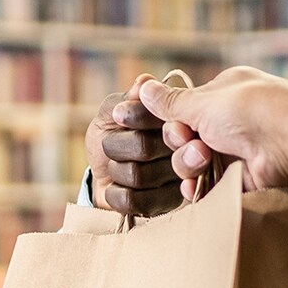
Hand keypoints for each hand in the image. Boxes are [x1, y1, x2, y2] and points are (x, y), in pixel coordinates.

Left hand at [86, 89, 186, 216]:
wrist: (102, 176)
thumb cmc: (110, 137)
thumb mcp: (111, 114)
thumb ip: (125, 99)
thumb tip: (144, 82)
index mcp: (176, 120)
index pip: (160, 116)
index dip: (134, 117)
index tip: (118, 118)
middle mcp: (185, 149)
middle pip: (145, 147)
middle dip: (116, 146)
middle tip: (112, 147)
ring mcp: (178, 180)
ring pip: (137, 175)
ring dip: (115, 170)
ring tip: (117, 167)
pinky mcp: (166, 205)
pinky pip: (134, 201)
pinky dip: (115, 193)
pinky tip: (117, 187)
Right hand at [134, 67, 287, 199]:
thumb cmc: (248, 109)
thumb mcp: (202, 101)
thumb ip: (170, 102)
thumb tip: (144, 88)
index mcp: (223, 95)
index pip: (185, 109)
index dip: (172, 119)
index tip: (169, 123)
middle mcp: (230, 121)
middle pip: (184, 138)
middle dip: (181, 142)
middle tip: (191, 141)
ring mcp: (235, 151)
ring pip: (193, 163)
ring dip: (189, 163)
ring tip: (203, 159)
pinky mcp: (240, 178)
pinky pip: (208, 186)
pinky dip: (198, 188)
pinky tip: (194, 187)